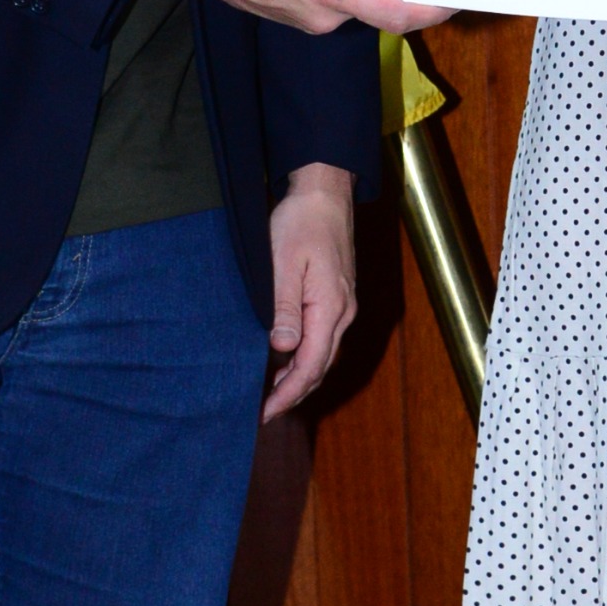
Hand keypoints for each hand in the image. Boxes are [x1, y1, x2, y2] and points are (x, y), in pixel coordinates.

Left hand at [264, 164, 355, 418]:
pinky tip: (285, 360)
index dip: (289, 393)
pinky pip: (323, 339)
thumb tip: (283, 348)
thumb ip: (284, 307)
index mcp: (330, 308)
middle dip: (294, 394)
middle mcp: (343, 313)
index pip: (311, 365)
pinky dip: (305, 359)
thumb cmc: (301, 222)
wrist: (325, 193)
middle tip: (263, 412)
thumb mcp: (284, 263)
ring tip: (271, 394)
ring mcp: (343, 306)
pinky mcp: (336, 298)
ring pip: (323, 356)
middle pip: (320, 367)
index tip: (266, 412)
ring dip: (299, 378)